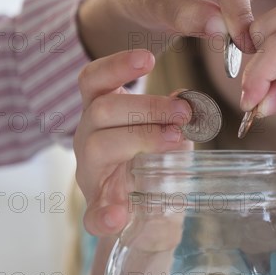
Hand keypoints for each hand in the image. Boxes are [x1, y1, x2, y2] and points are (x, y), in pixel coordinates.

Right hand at [74, 49, 192, 236]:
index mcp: (102, 114)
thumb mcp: (167, 133)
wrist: (149, 216)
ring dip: (141, 138)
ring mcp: (90, 173)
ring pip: (99, 146)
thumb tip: (188, 100)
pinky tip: (119, 215)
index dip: (116, 66)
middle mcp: (88, 138)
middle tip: (183, 113)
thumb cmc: (154, 164)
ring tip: (176, 141)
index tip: (148, 58)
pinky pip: (93, 213)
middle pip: (102, 109)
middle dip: (146, 106)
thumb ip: (174, 117)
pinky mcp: (96, 209)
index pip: (94, 80)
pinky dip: (104, 214)